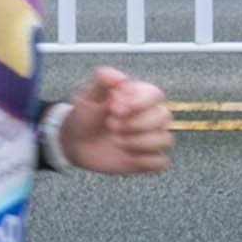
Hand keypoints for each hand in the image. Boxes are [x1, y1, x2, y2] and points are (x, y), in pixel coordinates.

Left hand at [56, 64, 172, 173]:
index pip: (156, 95)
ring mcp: (151, 139)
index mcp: (140, 96)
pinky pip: (161, 162)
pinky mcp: (148, 160)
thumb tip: (122, 79)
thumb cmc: (86, 115)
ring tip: (116, 141)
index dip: (138, 103)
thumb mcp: (90, 94)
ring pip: (165, 140)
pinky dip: (145, 160)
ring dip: (140, 142)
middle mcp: (151, 116)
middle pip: (163, 117)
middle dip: (135, 123)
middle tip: (111, 125)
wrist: (76, 142)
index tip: (114, 109)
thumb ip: (104, 78)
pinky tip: (127, 157)